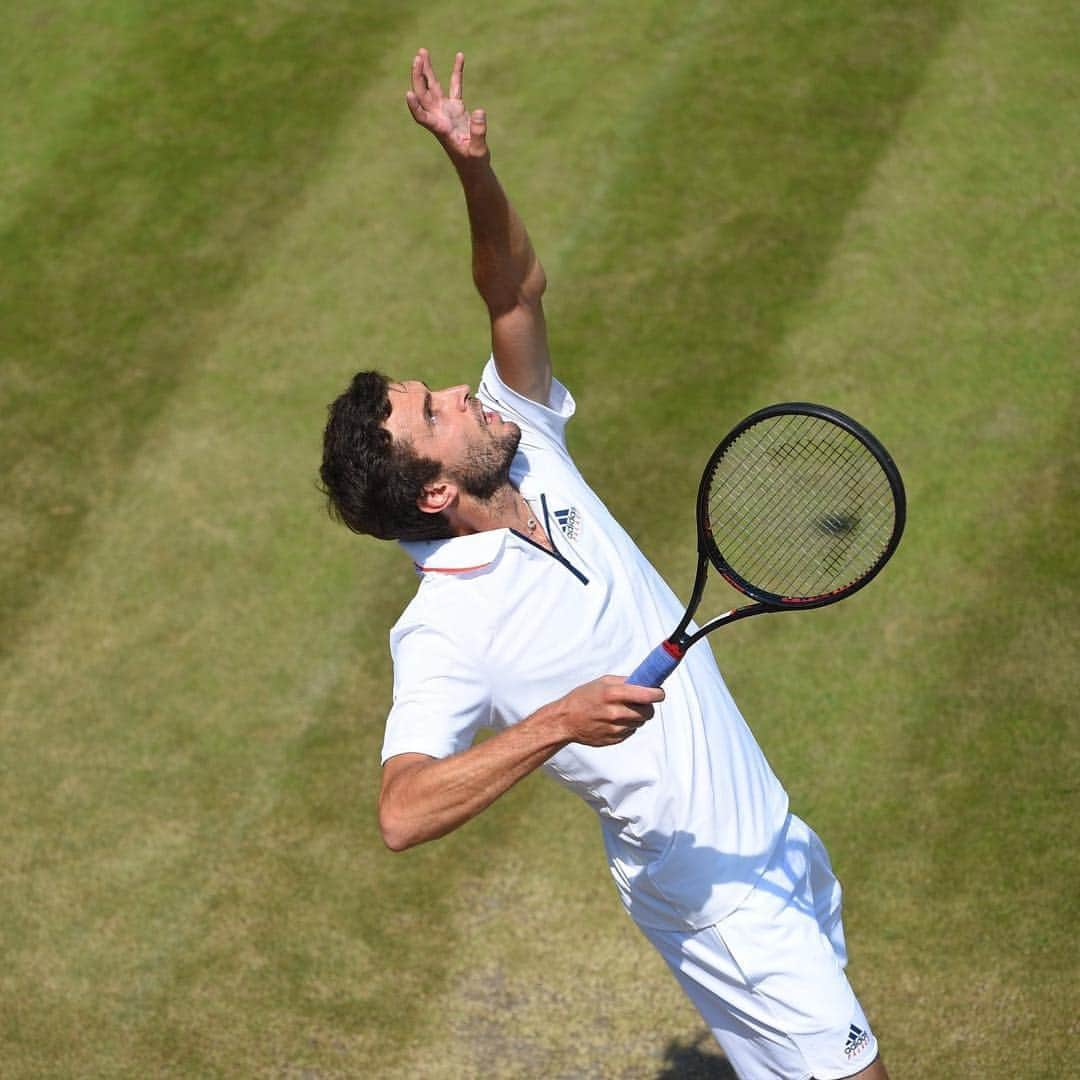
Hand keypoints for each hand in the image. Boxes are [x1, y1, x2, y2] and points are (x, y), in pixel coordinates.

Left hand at [406, 48, 488, 163]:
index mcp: (440, 130)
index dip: (414, 107)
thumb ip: (478, 132)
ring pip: (433, 87)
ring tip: (422, 52)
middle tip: (418, 58)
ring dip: (427, 70)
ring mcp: (446, 111)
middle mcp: (439, 118)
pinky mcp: (456, 109)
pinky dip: (456, 72)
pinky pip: (455, 86)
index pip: (422, 117)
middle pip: (423, 94)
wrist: (474, 166)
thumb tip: (480, 111)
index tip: (408, 94)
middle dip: (418, 76)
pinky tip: (460, 56)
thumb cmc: (474, 163)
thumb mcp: (478, 151)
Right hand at [553, 676, 664, 747]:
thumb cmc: (583, 697)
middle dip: (647, 706)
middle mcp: (615, 712)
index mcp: (613, 694)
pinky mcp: (614, 740)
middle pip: (648, 712)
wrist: (566, 720)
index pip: (647, 695)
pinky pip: (630, 731)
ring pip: (640, 722)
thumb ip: (625, 682)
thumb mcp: (602, 682)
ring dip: (637, 716)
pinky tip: (614, 721)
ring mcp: (615, 728)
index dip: (657, 694)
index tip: (659, 693)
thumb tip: (646, 681)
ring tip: (622, 711)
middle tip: (640, 702)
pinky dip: (627, 725)